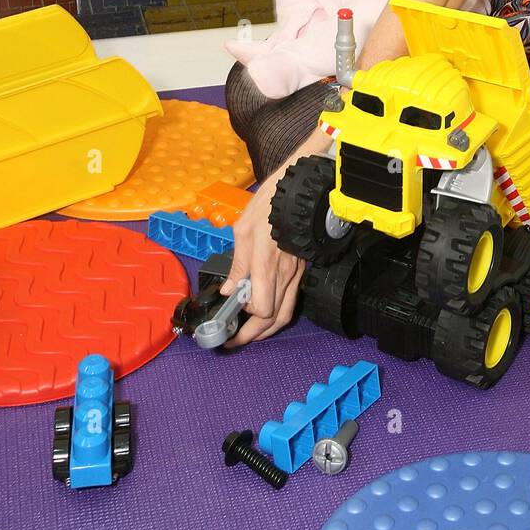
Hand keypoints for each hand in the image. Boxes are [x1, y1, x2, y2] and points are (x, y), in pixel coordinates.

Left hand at [219, 126, 331, 344]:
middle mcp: (285, 273)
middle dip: (255, 335)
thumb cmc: (269, 205)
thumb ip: (237, 264)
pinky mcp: (301, 267)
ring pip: (287, 311)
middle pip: (275, 318)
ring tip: (251, 332)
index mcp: (267, 264)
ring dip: (268, 328)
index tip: (228, 324)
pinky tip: (266, 309)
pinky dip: (279, 311)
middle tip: (236, 340)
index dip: (245, 321)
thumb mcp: (243, 231)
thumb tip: (229, 288)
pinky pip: (292, 297)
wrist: (297, 190)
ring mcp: (296, 272)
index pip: (261, 308)